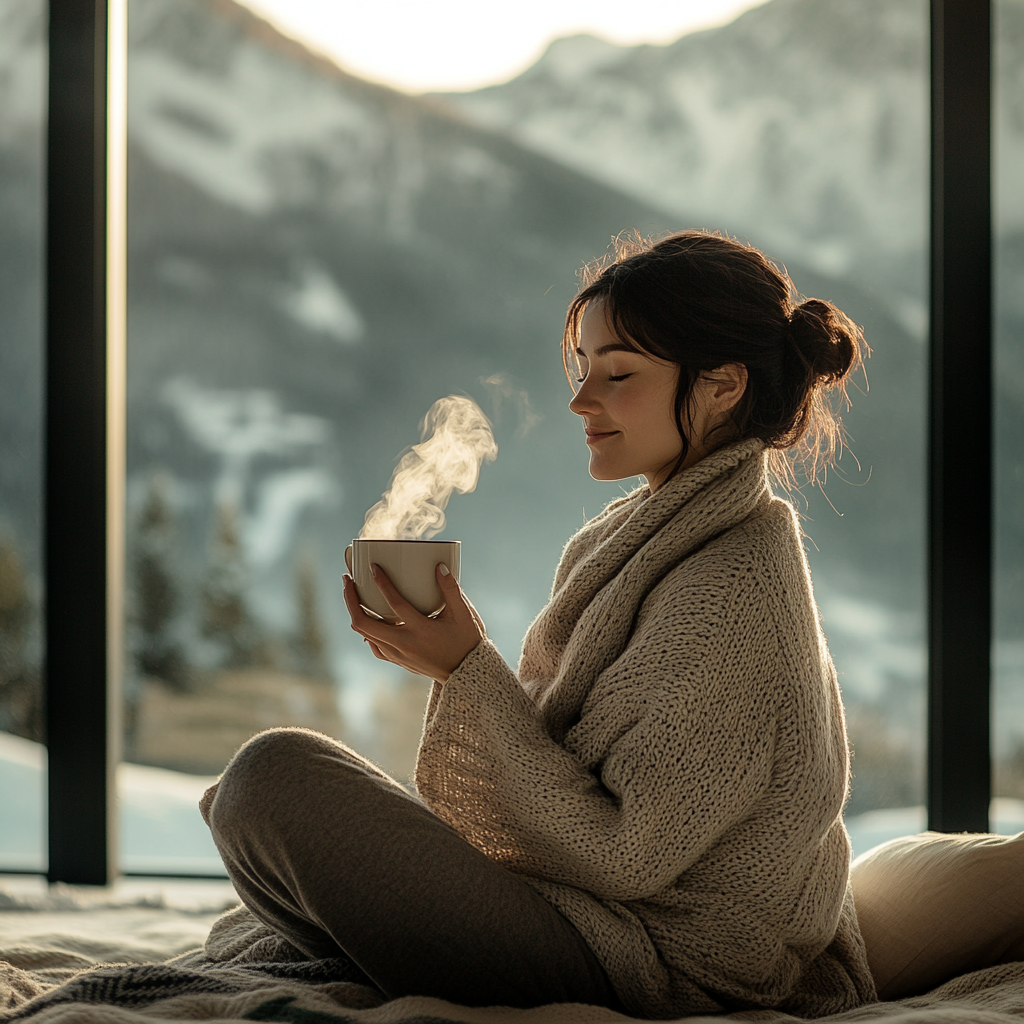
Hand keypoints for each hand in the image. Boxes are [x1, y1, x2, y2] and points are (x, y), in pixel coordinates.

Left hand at [343, 562, 485, 681]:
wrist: (466, 673)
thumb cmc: (466, 641)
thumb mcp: (464, 615)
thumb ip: (452, 590)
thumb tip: (440, 567)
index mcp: (422, 630)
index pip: (395, 604)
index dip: (382, 584)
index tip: (372, 567)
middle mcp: (405, 644)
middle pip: (365, 623)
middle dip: (351, 600)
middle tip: (348, 580)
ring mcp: (399, 654)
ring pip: (366, 634)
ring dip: (356, 613)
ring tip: (353, 595)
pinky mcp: (399, 660)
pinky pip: (375, 645)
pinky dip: (367, 631)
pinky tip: (369, 620)